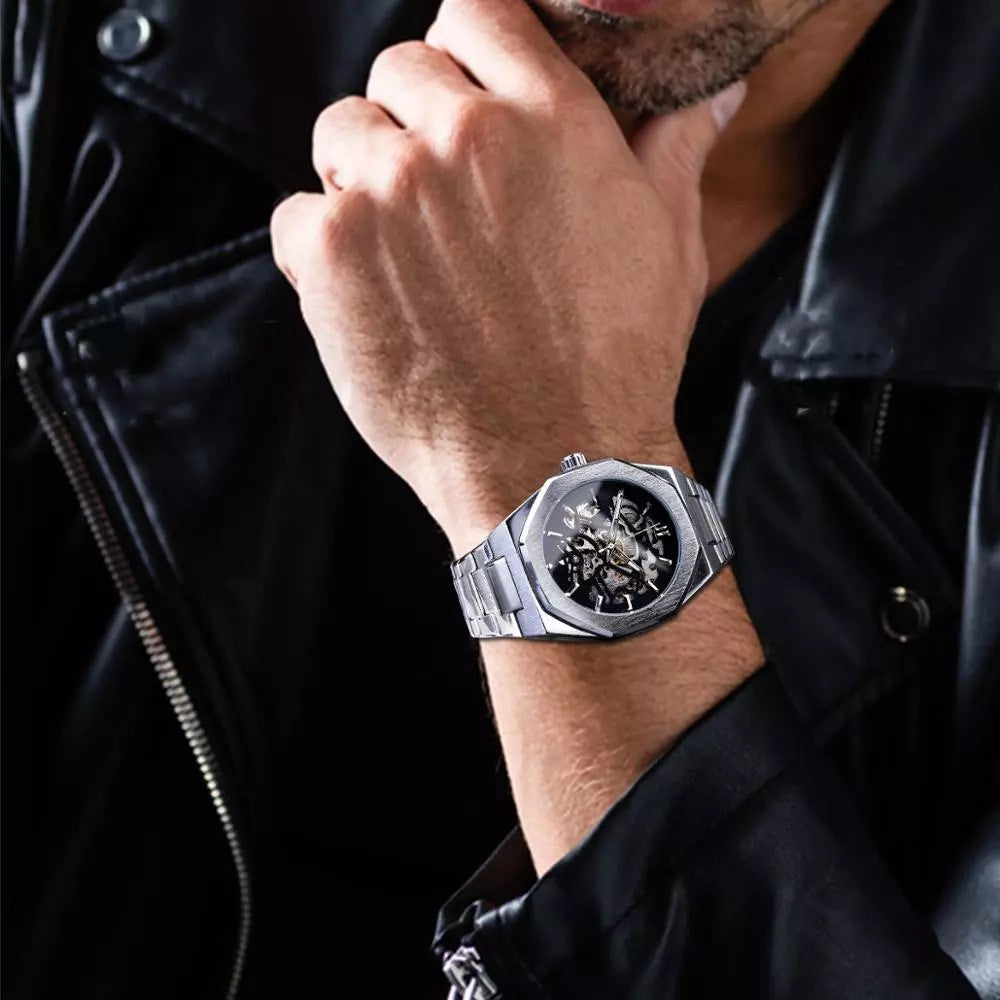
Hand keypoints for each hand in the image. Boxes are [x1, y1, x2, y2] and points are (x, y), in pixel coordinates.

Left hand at [271, 0, 744, 554]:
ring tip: (403, 249)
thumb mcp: (667, 242)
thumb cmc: (618, 360)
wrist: (554, 462)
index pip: (474, 9)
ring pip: (340, 134)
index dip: (464, 46)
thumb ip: (673, 147)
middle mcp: (459, 137)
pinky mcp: (328, 256)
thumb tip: (715, 89)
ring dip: (362, 178)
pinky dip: (317, 246)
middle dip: (413, 120)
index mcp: (546, 116)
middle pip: (398, 70)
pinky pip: (295, 214)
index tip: (464, 89)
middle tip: (439, 196)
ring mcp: (385, 193)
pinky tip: (365, 291)